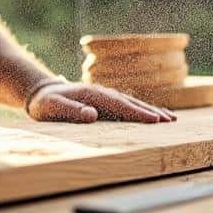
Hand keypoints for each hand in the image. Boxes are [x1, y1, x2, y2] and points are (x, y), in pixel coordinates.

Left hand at [27, 82, 176, 123]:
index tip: (155, 121)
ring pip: (132, 102)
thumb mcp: (52, 108)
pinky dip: (141, 109)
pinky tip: (152, 114)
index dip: (138, 113)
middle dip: (151, 112)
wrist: (42, 91)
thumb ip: (71, 111)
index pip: (120, 105)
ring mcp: (105, 95)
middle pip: (131, 102)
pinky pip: (127, 104)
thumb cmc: (45, 104)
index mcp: (92, 95)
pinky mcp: (105, 100)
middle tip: (171, 121)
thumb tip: (92, 115)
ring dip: (150, 110)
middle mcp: (102, 92)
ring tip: (170, 118)